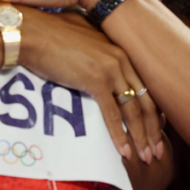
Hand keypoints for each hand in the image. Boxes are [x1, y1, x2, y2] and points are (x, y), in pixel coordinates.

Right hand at [19, 8, 163, 163]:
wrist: (32, 32)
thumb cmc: (49, 32)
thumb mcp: (82, 35)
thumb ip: (95, 47)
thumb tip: (91, 57)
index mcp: (120, 49)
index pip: (145, 84)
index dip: (153, 110)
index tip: (156, 128)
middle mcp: (121, 58)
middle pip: (146, 100)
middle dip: (153, 129)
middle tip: (157, 151)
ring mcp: (110, 69)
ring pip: (133, 110)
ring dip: (141, 137)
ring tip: (146, 157)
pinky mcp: (96, 80)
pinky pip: (112, 114)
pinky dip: (119, 135)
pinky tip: (124, 151)